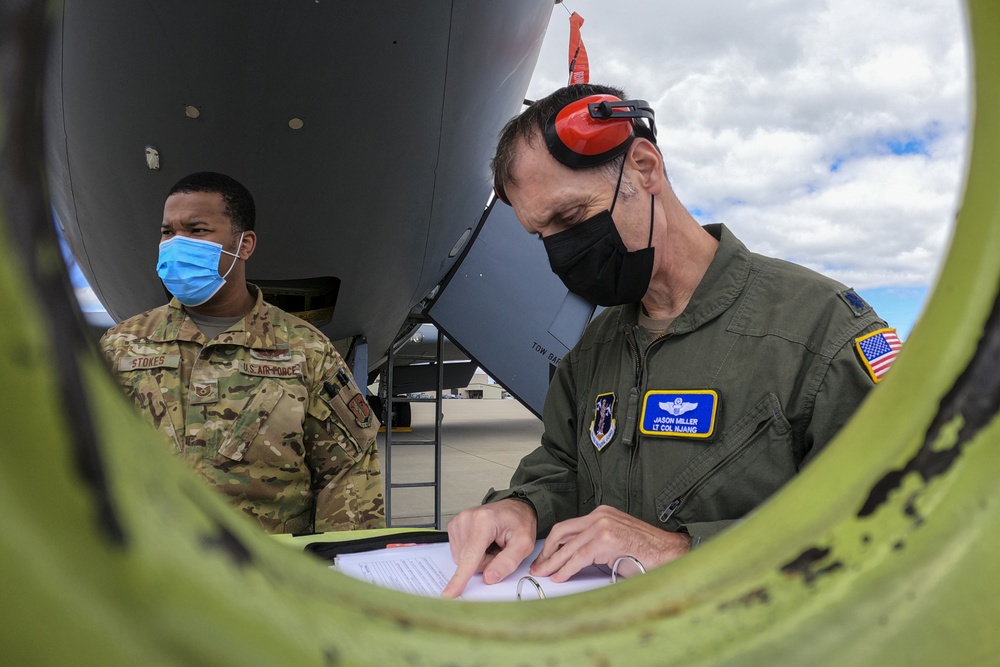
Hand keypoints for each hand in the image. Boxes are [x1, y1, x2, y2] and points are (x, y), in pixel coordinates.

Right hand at [441, 499, 537, 597]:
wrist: (515, 508)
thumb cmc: (520, 523)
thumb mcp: (524, 544)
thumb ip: (507, 562)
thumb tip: (488, 578)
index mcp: (484, 522)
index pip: (471, 556)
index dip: (460, 578)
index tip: (448, 594)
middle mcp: (467, 519)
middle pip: (468, 561)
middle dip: (485, 562)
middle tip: (499, 549)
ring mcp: (458, 522)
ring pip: (463, 559)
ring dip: (479, 558)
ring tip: (492, 544)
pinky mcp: (454, 527)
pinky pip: (460, 553)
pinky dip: (472, 553)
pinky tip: (483, 542)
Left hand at [529, 505, 690, 582]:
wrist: (671, 553)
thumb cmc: (647, 551)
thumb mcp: (615, 542)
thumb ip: (595, 545)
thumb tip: (572, 560)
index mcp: (601, 513)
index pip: (568, 527)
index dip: (553, 543)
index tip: (545, 556)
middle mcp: (600, 516)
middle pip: (562, 532)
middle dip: (547, 551)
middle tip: (539, 566)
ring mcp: (603, 526)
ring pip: (568, 547)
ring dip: (553, 563)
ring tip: (544, 574)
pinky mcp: (606, 540)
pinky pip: (579, 557)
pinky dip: (566, 568)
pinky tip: (559, 576)